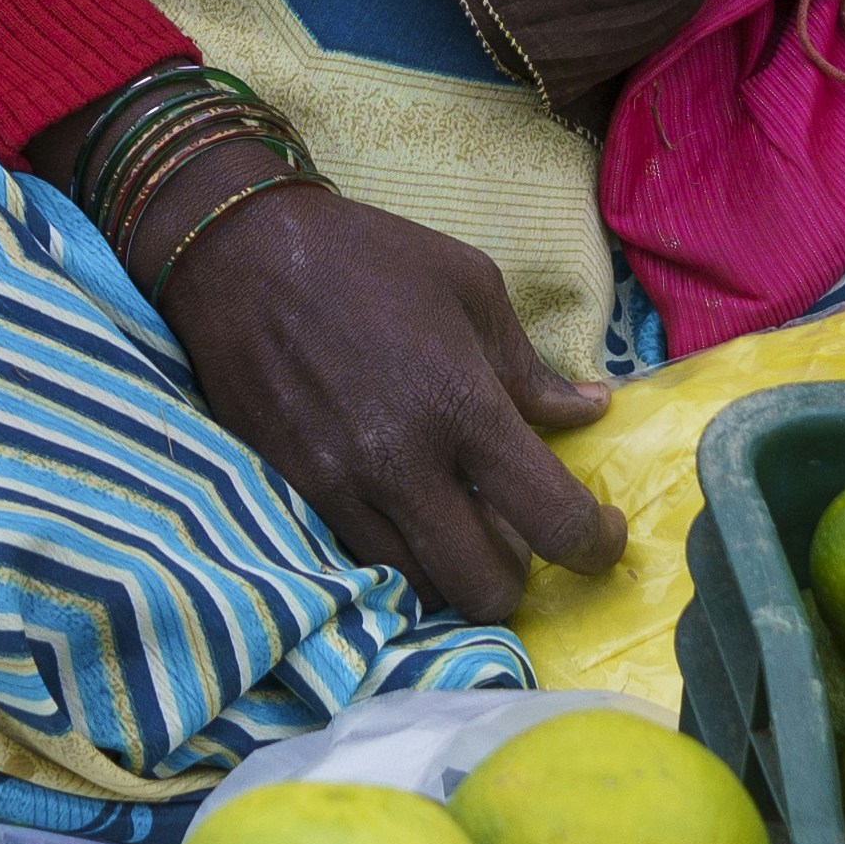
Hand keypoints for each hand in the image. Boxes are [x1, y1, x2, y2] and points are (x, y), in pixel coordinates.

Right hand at [136, 171, 623, 624]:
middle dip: (518, 579)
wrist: (241, 254)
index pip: (552, 519)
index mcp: (462, 406)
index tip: (604, 537)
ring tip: (459, 524)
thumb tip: (590, 411)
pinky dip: (397, 557)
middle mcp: (403, 464)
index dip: (595, 545)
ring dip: (453, 572)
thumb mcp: (472, 287)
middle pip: (484, 588)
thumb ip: (530, 367)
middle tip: (520, 536)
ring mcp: (340, 489)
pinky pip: (359, 564)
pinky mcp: (292, 495)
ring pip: (419, 589)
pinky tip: (405, 516)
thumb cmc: (369, 259)